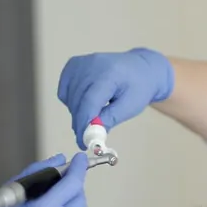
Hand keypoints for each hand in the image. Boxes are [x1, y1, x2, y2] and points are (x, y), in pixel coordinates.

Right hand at [58, 48, 174, 148]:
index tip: (83, 143)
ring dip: (77, 113)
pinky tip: (86, 103)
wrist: (141, 68)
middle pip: (77, 101)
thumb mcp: (130, 106)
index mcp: (110, 73)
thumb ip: (110, 119)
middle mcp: (92, 64)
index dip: (83, 124)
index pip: (89, 102)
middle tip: (88, 136)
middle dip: (80, 123)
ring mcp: (81, 62)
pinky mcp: (73, 64)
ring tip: (94, 115)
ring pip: (69, 98)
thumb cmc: (138, 87)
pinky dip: (71, 101)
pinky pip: (65, 90)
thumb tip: (91, 134)